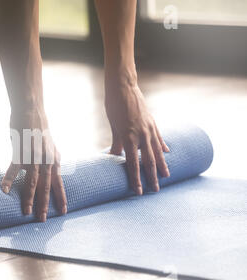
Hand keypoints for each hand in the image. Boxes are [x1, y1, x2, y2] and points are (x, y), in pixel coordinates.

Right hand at [0, 108, 66, 221]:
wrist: (32, 111)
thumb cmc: (39, 128)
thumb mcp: (52, 145)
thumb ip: (53, 157)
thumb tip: (56, 168)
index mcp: (54, 160)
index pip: (59, 183)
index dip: (61, 198)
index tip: (63, 212)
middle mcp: (46, 160)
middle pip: (46, 186)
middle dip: (45, 204)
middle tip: (43, 220)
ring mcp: (33, 157)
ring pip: (32, 181)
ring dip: (29, 198)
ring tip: (27, 212)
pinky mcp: (20, 152)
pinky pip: (14, 169)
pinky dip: (9, 180)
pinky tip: (5, 190)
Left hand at [105, 76, 169, 194]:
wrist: (123, 87)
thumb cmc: (114, 106)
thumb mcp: (113, 126)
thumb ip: (116, 143)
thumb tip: (113, 158)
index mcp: (129, 138)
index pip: (134, 164)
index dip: (136, 179)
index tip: (139, 191)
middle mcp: (142, 135)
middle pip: (149, 161)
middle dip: (152, 177)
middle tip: (156, 190)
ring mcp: (149, 128)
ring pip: (157, 151)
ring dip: (162, 165)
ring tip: (166, 176)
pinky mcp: (153, 122)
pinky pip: (159, 138)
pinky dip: (162, 146)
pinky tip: (166, 153)